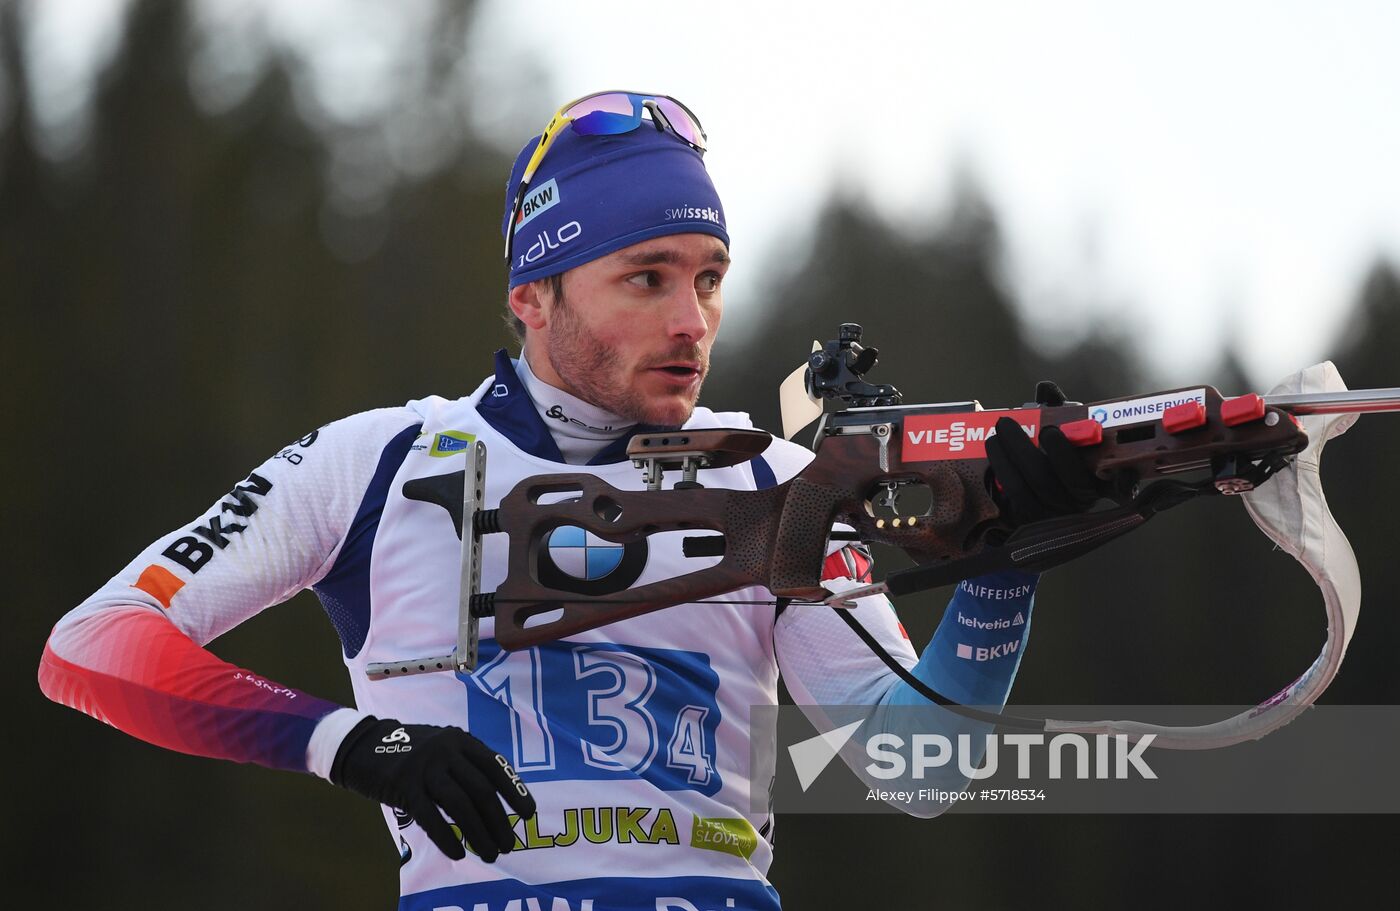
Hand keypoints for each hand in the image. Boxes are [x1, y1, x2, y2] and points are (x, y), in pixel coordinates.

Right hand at [329, 717, 535, 861]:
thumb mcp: (442, 748)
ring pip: (460, 806)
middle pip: (481, 790)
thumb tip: (495, 803)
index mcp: (461, 739)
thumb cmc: (410, 751)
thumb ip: (466, 766)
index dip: (515, 792)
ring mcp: (424, 766)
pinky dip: (447, 838)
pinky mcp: (403, 785)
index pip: (496, 767)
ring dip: (479, 834)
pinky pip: (431, 817)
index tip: (529, 814)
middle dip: (499, 821)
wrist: (362, 744)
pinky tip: (458, 854)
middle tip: (509, 845)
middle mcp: (447, 750)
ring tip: (490, 854)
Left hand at [985, 381, 1101, 524]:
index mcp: (1091, 486)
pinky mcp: (1024, 523)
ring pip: (1019, 488)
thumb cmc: (1073, 463)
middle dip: (1019, 447)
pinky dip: (998, 473)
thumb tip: (1045, 388)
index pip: (1078, 473)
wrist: (1060, 507)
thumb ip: (1066, 414)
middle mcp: (1069, 506)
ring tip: (992, 436)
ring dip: (1002, 457)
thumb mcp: (1077, 442)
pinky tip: (993, 455)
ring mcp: (1045, 518)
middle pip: (1041, 477)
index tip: (1048, 431)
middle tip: (1004, 422)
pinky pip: (1006, 497)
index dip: (1061, 452)